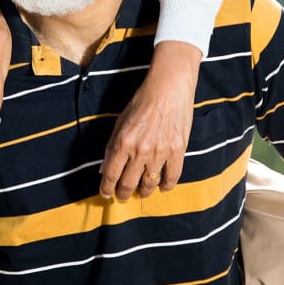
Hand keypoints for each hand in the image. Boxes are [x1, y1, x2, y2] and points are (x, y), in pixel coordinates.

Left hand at [99, 41, 200, 200]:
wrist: (169, 88)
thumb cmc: (142, 101)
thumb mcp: (120, 122)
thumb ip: (113, 145)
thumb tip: (105, 167)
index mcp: (122, 142)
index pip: (110, 175)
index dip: (106, 188)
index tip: (105, 194)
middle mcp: (140, 151)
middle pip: (128, 183)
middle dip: (122, 193)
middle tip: (122, 196)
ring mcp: (160, 152)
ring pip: (149, 184)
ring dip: (143, 191)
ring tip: (141, 192)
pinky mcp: (178, 151)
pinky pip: (172, 177)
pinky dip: (166, 186)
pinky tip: (162, 187)